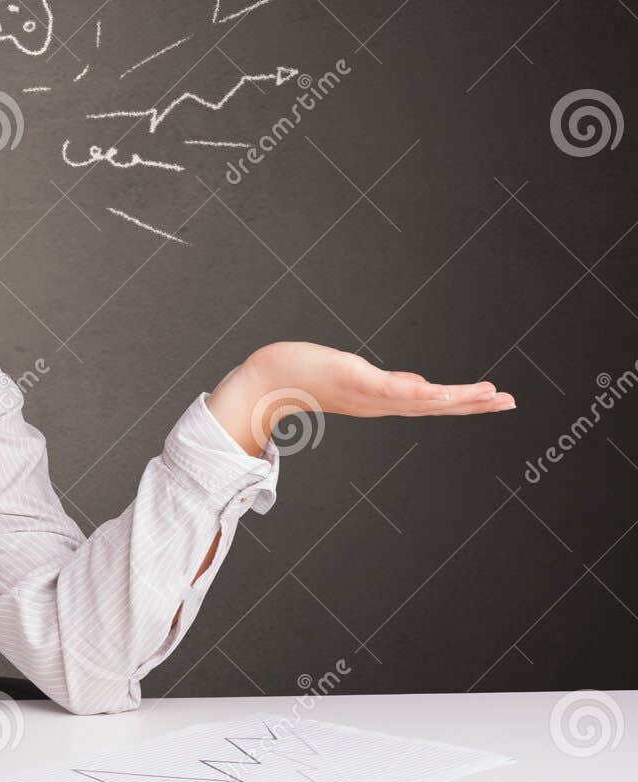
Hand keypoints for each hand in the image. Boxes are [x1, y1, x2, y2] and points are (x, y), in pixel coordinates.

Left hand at [207, 341, 515, 455]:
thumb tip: (421, 385)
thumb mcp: (360, 379)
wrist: (271, 380)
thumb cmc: (311, 375)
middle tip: (510, 402)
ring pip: (421, 400)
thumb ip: (393, 384)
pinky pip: (392, 390)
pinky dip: (417, 393)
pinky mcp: (355, 381)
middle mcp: (381, 402)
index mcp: (385, 400)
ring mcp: (369, 394)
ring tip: (489, 395)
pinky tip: (439, 391)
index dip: (468, 403)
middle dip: (474, 404)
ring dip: (456, 399)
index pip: (434, 403)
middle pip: (436, 406)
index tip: (499, 400)